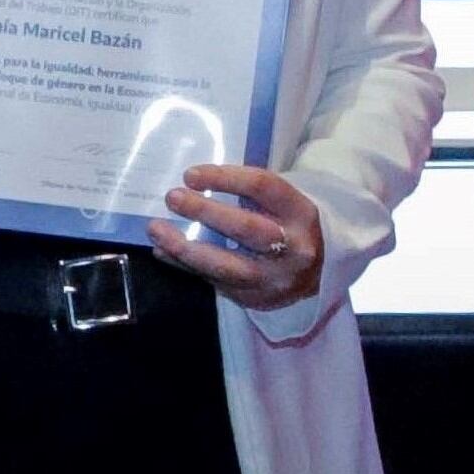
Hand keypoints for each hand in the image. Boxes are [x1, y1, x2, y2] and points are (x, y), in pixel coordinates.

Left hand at [153, 165, 324, 311]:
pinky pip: (214, 281)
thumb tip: (193, 182)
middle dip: (205, 212)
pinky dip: (185, 266)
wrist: (318, 275)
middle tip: (173, 197)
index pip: (263, 188)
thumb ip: (250, 195)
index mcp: (301, 213)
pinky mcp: (255, 299)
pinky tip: (164, 251)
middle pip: (246, 229)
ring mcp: (274, 278)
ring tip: (155, 230)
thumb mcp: (282, 205)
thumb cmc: (288, 227)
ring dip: (185, 248)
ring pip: (226, 266)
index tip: (191, 174)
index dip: (226, 178)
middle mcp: (293, 248)